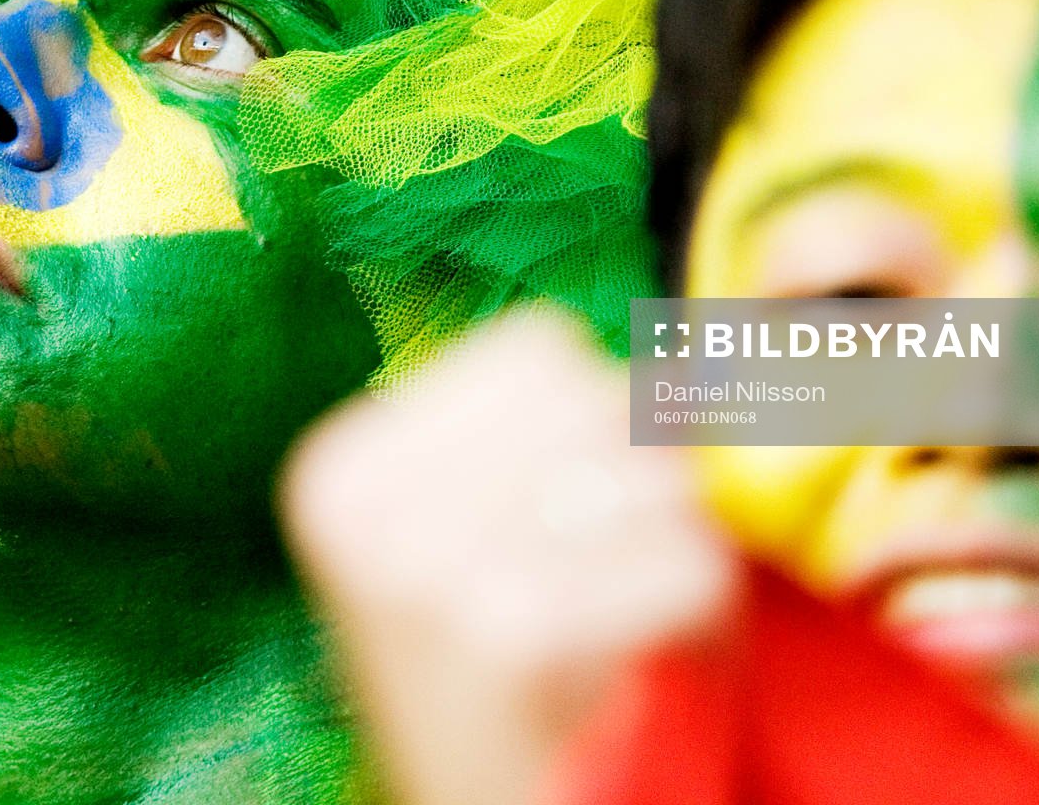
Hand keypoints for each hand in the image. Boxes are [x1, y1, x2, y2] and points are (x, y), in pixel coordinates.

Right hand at [282, 310, 733, 804]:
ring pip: (649, 473)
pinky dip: (700, 604)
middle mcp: (362, 505)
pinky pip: (682, 561)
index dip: (599, 416)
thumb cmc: (507, 690)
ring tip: (636, 611)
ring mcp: (426, 566)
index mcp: (338, 467)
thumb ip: (549, 437)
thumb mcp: (476, 542)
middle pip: (596, 399)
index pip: (536, 348)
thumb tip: (693, 370)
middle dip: (648, 477)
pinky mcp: (508, 631)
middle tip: (629, 565)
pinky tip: (648, 653)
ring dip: (680, 540)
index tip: (582, 502)